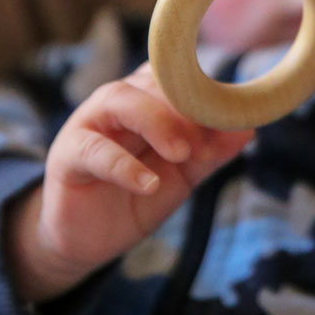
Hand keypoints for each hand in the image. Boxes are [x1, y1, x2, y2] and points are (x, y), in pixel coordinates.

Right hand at [7, 62, 252, 302]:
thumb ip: (210, 151)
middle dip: (184, 109)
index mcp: (146, 98)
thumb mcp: (182, 174)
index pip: (176, 74)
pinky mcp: (67, 156)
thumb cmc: (137, 195)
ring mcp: (88, 124)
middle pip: (151, 82)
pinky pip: (94, 151)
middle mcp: (117, 101)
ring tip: (182, 153)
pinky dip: (124, 166)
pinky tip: (148, 184)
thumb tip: (247, 128)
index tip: (229, 118)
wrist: (88, 240)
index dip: (203, 92)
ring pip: (118, 100)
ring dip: (156, 122)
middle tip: (204, 144)